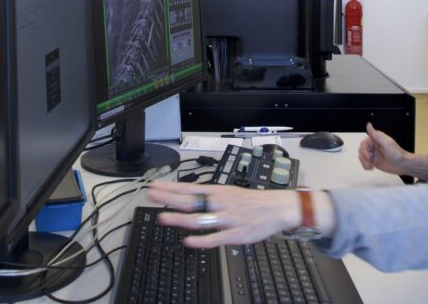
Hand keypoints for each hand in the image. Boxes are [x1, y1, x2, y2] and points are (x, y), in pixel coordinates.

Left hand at [146, 181, 301, 248]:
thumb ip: (208, 197)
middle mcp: (219, 203)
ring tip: (162, 216)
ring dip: (179, 218)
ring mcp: (226, 219)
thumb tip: (188, 197)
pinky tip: (188, 241)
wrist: (276, 208)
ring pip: (199, 219)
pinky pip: (215, 238)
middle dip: (168, 198)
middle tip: (150, 194)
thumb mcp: (229, 192)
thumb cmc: (251, 201)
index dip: (169, 187)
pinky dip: (201, 240)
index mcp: (218, 192)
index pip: (188, 188)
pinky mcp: (235, 234)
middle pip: (189, 200)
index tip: (153, 185)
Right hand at [358, 122, 409, 174]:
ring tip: (371, 166)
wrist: (403, 165)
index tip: (369, 155)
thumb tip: (369, 125)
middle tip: (370, 161)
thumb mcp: (386, 144)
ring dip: (364, 162)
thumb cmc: (397, 154)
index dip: (364, 150)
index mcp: (376, 139)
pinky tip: (372, 167)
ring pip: (361, 157)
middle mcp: (373, 146)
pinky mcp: (373, 161)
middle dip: (364, 157)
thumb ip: (375, 135)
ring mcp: (373, 154)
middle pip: (361, 150)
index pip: (364, 143)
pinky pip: (364, 162)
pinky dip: (366, 166)